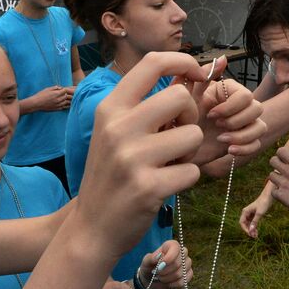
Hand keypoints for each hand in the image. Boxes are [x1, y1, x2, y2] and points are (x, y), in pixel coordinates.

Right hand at [26, 85, 71, 112]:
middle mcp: (58, 100)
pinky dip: (66, 105)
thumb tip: (61, 88)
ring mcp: (58, 105)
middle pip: (67, 96)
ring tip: (67, 98)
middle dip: (67, 94)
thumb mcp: (47, 89)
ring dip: (67, 100)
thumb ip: (55, 87)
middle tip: (66, 93)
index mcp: (56, 94)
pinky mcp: (56, 109)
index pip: (66, 91)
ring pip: (66, 102)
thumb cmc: (41, 95)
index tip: (65, 89)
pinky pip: (64, 107)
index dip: (66, 89)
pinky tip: (65, 103)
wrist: (36, 104)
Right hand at [70, 51, 204, 261]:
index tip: (198, 72)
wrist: (90, 227)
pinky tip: (164, 187)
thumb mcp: (116, 133)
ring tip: (168, 165)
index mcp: (109, 109)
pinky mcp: (148, 187)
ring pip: (193, 135)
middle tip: (177, 137)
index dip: (182, 61)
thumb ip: (145, 107)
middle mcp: (118, 128)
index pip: (151, 63)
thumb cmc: (110, 175)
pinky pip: (192, 170)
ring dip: (190, 152)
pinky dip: (186, 179)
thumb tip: (189, 75)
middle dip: (190, 117)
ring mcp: (132, 158)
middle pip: (180, 97)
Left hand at [137, 239, 191, 288]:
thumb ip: (150, 258)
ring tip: (160, 278)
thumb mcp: (145, 262)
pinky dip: (172, 284)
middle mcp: (182, 252)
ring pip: (180, 273)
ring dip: (167, 279)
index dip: (169, 257)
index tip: (160, 265)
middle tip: (156, 273)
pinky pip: (183, 281)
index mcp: (171, 245)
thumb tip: (159, 256)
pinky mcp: (189, 274)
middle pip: (177, 263)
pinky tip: (167, 282)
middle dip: (164, 271)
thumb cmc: (149, 267)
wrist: (153, 280)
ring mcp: (187, 263)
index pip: (176, 248)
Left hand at [183, 56, 266, 161]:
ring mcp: (243, 124)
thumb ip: (204, 76)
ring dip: (243, 135)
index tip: (211, 114)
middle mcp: (239, 106)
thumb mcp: (188, 96)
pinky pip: (257, 143)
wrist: (177, 145)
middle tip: (217, 126)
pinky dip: (245, 148)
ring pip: (261, 126)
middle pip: (257, 109)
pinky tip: (229, 150)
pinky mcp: (243, 141)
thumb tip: (223, 58)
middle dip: (237, 120)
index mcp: (229, 92)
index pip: (246, 95)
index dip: (231, 107)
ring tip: (223, 140)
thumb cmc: (180, 117)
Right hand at [240, 184, 273, 238]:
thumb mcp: (259, 213)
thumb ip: (255, 222)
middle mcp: (246, 213)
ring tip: (256, 235)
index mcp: (245, 212)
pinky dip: (254, 226)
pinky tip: (257, 231)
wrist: (269, 196)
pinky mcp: (254, 214)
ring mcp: (250, 213)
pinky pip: (252, 222)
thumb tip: (251, 230)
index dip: (245, 229)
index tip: (250, 234)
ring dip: (251, 229)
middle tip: (254, 236)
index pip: (241, 223)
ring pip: (249, 224)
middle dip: (249, 230)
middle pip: (245, 224)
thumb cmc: (264, 203)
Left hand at [268, 143, 288, 221]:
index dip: (282, 154)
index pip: (280, 151)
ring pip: (271, 175)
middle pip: (272, 161)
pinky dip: (277, 191)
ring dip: (276, 177)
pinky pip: (273, 190)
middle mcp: (288, 171)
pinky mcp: (280, 195)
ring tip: (284, 181)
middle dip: (276, 163)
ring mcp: (283, 184)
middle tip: (283, 168)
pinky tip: (285, 193)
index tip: (286, 158)